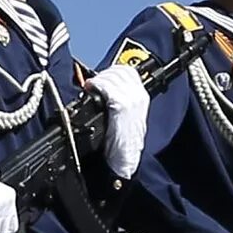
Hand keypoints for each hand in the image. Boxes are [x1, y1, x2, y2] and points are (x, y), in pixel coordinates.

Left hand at [85, 64, 149, 178]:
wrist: (123, 162)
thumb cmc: (120, 145)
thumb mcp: (124, 118)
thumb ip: (117, 101)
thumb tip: (101, 90)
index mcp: (142, 97)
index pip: (128, 71)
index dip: (112, 72)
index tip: (101, 79)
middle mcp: (139, 96)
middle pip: (119, 71)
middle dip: (103, 75)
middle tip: (92, 85)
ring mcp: (132, 101)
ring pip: (112, 77)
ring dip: (98, 80)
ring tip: (90, 88)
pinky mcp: (122, 106)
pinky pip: (107, 87)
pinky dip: (97, 86)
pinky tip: (90, 91)